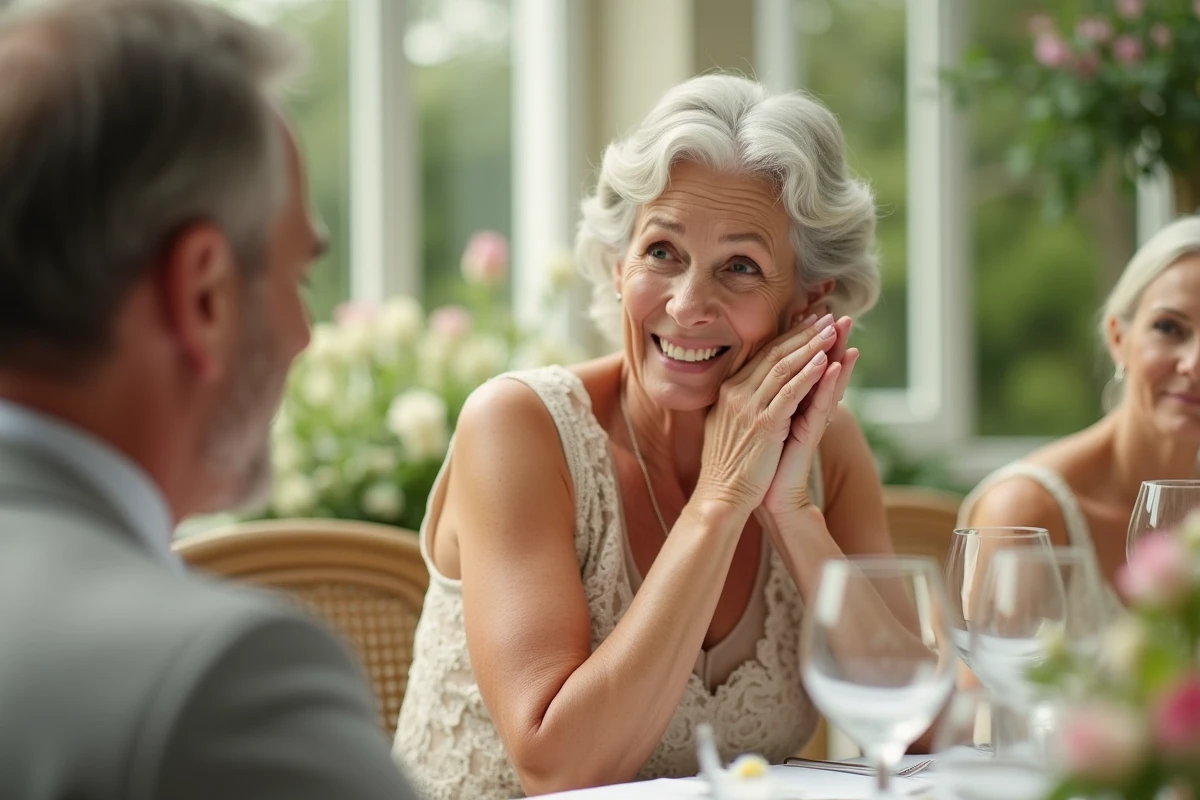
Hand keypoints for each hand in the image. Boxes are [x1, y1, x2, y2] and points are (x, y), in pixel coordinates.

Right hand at [694, 313, 838, 516]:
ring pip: (783, 367)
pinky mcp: (764, 424)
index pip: (761, 354)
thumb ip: (737, 403)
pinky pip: (789, 393)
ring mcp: (749, 407)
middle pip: (774, 353)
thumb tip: (745, 389)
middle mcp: (736, 392)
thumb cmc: (727, 466)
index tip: (807, 320)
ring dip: (810, 346)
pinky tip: (824, 362)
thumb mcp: (726, 425)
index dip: (787, 335)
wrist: (721, 495)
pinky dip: (808, 376)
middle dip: (803, 333)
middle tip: (826, 316)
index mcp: (728, 390)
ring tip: (832, 330)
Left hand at [762, 315, 857, 516]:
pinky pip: (820, 405)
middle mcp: (800, 409)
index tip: (807, 313)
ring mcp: (806, 421)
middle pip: (818, 368)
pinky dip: (827, 385)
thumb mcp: (755, 425)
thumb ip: (761, 403)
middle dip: (827, 341)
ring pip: (825, 382)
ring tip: (845, 330)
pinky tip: (835, 365)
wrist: (759, 499)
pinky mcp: (807, 436)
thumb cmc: (755, 465)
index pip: (799, 365)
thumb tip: (748, 380)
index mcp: (786, 402)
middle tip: (838, 313)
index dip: (804, 340)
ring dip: (836, 354)